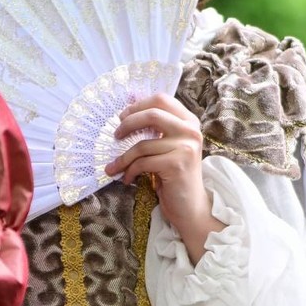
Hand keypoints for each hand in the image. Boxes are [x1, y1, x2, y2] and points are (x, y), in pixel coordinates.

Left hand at [106, 92, 221, 262]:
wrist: (190, 206)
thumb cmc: (174, 176)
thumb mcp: (167, 147)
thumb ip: (156, 129)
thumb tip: (126, 112)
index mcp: (189, 121)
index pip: (161, 99)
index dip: (137, 106)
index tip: (122, 117)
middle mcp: (190, 130)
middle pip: (152, 114)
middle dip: (128, 123)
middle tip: (115, 135)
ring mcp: (186, 146)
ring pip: (142, 144)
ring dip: (123, 158)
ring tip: (114, 168)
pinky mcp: (177, 164)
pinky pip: (142, 163)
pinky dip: (129, 171)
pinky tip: (127, 179)